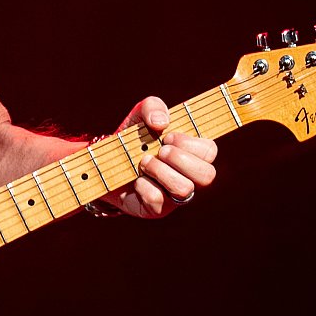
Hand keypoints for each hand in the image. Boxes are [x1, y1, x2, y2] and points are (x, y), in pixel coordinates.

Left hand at [106, 96, 217, 218]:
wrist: (105, 163)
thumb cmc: (131, 139)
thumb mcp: (139, 115)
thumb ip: (152, 107)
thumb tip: (161, 122)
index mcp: (192, 153)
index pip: (209, 151)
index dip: (189, 143)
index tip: (167, 137)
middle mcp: (189, 176)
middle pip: (207, 175)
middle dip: (179, 158)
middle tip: (159, 151)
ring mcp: (174, 196)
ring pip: (185, 189)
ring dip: (161, 171)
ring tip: (144, 163)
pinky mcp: (156, 209)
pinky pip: (158, 200)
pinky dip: (143, 186)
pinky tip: (136, 180)